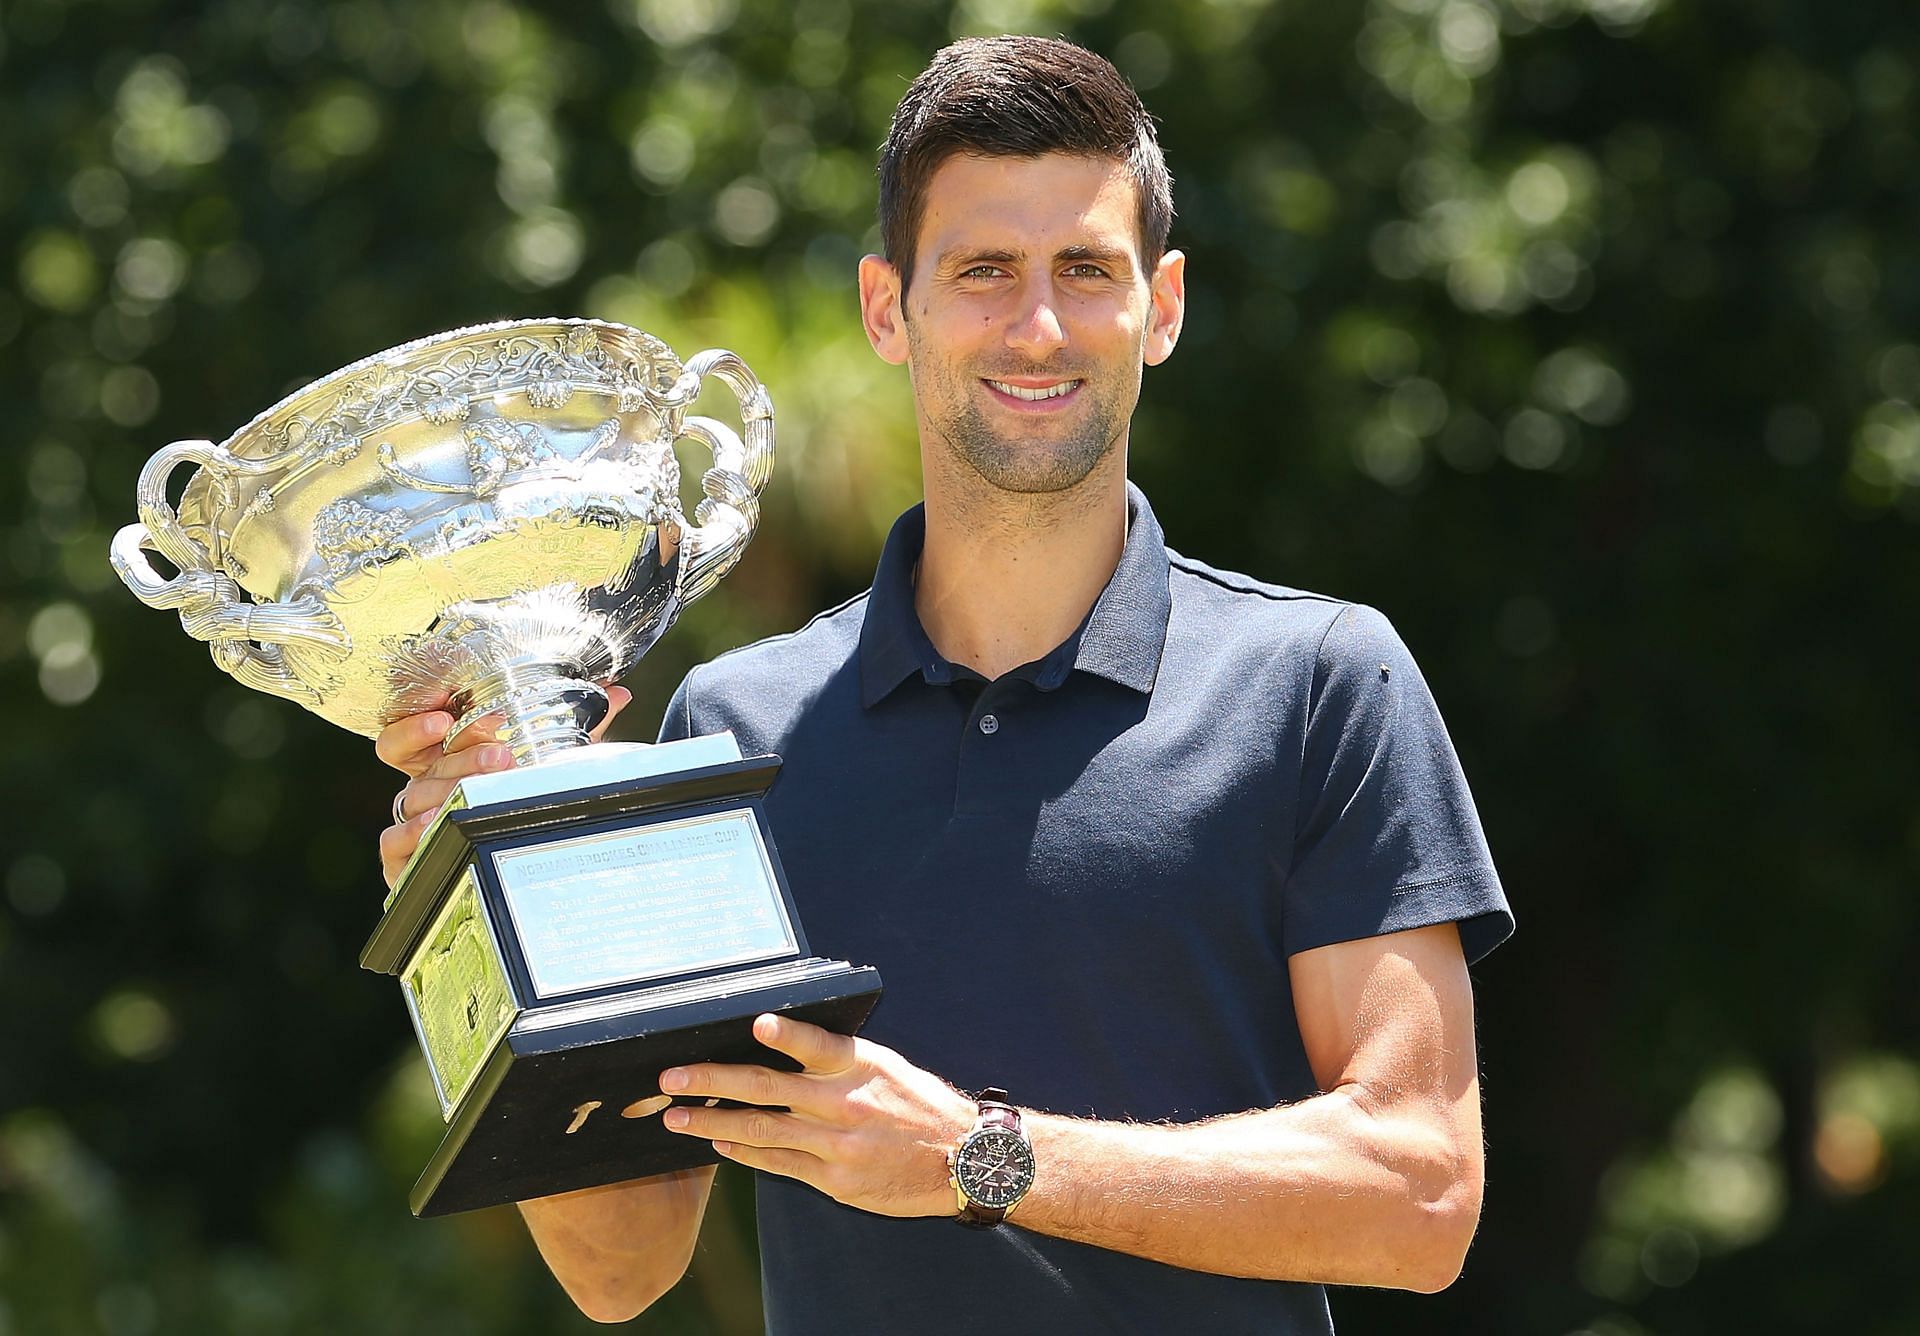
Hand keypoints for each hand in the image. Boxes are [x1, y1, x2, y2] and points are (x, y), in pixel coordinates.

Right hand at [373, 685, 632, 887]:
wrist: (510, 867)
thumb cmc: (519, 801)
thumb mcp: (549, 763)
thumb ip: (577, 729)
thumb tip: (618, 694)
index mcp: (444, 760)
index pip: (412, 735)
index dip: (418, 725)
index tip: (444, 715)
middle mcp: (423, 787)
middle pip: (423, 767)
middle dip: (462, 759)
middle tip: (501, 756)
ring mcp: (410, 822)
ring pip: (411, 799)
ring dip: (444, 792)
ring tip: (474, 791)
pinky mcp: (403, 859)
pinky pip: (392, 841)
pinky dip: (410, 832)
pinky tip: (435, 824)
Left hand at [659, 1013, 976, 1218]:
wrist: (963, 1159)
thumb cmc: (920, 1104)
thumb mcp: (887, 1065)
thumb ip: (837, 1057)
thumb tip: (779, 1038)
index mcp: (860, 1067)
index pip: (816, 1045)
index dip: (786, 1035)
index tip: (755, 1025)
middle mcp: (845, 1104)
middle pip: (768, 1088)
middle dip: (712, 1081)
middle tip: (671, 1077)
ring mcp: (837, 1145)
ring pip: (761, 1130)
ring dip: (711, 1122)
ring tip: (675, 1117)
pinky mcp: (835, 1179)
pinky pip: (779, 1164)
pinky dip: (745, 1152)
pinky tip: (718, 1143)